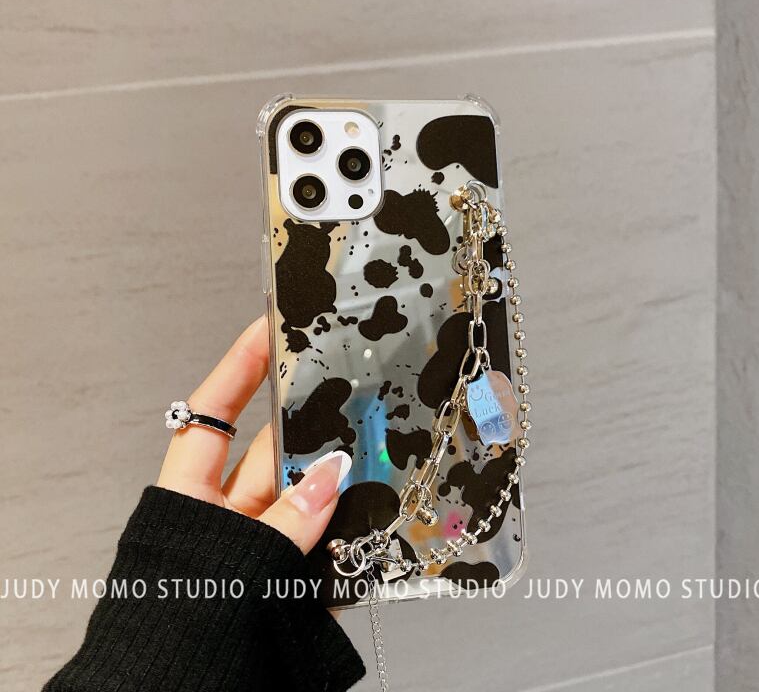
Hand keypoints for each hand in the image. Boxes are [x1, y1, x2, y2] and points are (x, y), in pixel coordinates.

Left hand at [157, 315, 349, 553]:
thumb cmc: (182, 633)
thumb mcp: (233, 565)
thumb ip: (288, 523)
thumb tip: (333, 472)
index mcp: (188, 499)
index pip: (210, 414)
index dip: (238, 368)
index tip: (265, 327)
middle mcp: (221, 511)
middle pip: (267, 450)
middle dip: (306, 423)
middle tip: (344, 384)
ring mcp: (254, 539)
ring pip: (298, 490)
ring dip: (331, 477)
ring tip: (372, 447)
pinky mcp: (282, 568)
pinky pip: (317, 529)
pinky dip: (341, 516)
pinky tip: (372, 500)